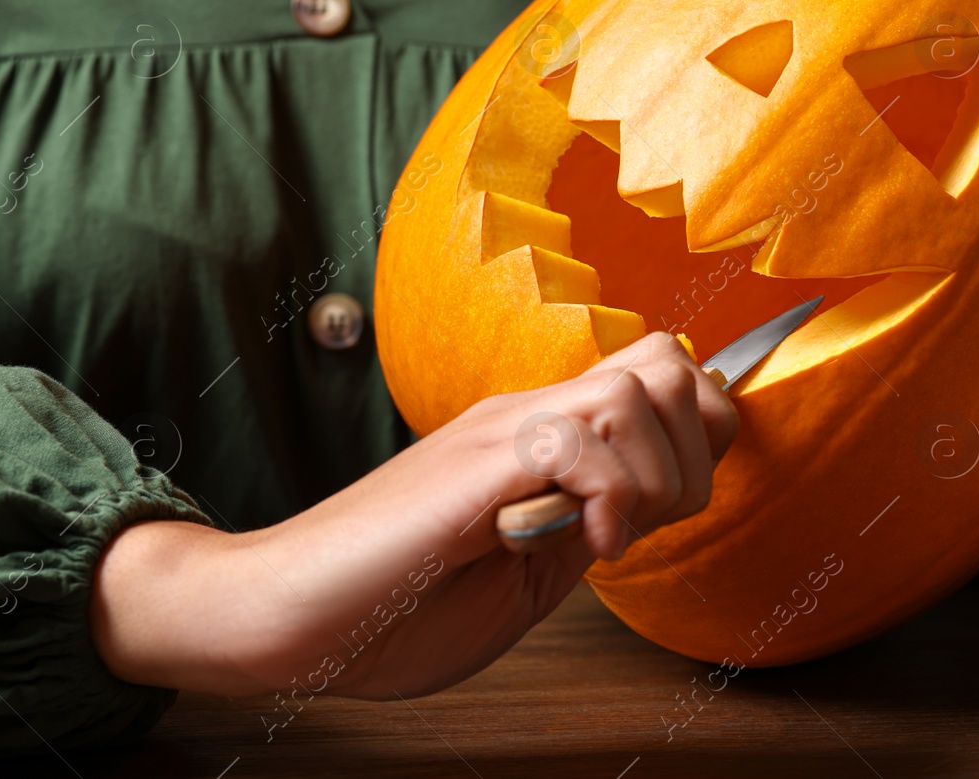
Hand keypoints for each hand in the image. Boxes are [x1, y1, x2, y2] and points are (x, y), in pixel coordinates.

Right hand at [89, 332, 736, 700]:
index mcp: (540, 437)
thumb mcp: (526, 574)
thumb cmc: (388, 607)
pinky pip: (576, 440)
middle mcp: (525, 415)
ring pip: (636, 391)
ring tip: (604, 538)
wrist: (281, 615)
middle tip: (645, 523)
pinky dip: (603, 497)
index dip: (697, 432)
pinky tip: (573, 546)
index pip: (660, 376)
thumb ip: (583, 530)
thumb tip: (647, 506)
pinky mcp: (472, 465)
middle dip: (691, 450)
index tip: (667, 506)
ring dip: (649, 478)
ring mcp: (498, 432)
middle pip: (668, 362)